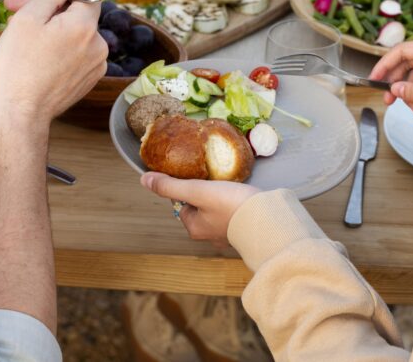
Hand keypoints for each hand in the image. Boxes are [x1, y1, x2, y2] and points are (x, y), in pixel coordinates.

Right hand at [0, 0, 106, 131]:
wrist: (20, 112)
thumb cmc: (18, 65)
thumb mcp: (29, 18)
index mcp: (85, 26)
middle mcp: (98, 45)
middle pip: (77, 15)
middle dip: (49, 8)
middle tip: (16, 8)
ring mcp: (95, 65)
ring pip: (75, 35)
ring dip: (52, 28)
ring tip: (21, 32)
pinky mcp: (88, 80)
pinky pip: (76, 54)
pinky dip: (59, 47)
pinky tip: (35, 52)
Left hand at [140, 172, 260, 248]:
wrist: (268, 218)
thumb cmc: (231, 205)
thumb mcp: (196, 190)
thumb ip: (170, 185)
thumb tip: (144, 180)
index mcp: (194, 228)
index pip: (181, 202)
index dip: (188, 186)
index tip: (199, 177)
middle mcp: (208, 234)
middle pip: (198, 205)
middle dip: (205, 191)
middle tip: (215, 179)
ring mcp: (227, 233)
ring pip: (216, 208)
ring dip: (221, 196)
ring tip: (229, 185)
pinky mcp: (243, 227)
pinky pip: (232, 211)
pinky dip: (235, 202)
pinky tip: (241, 194)